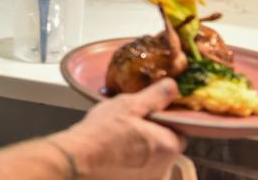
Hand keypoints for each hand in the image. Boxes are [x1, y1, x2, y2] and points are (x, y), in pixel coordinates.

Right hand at [52, 78, 184, 179]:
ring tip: (116, 137)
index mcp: (168, 145)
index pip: (178, 131)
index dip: (161, 121)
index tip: (144, 114)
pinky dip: (128, 161)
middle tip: (127, 123)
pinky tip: (111, 151)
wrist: (78, 158)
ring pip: (149, 158)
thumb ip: (155, 96)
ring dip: (138, 148)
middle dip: (150, 135)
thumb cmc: (103, 131)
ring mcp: (148, 178)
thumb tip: (173, 86)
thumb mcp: (129, 105)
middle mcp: (163, 167)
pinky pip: (136, 168)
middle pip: (164, 145)